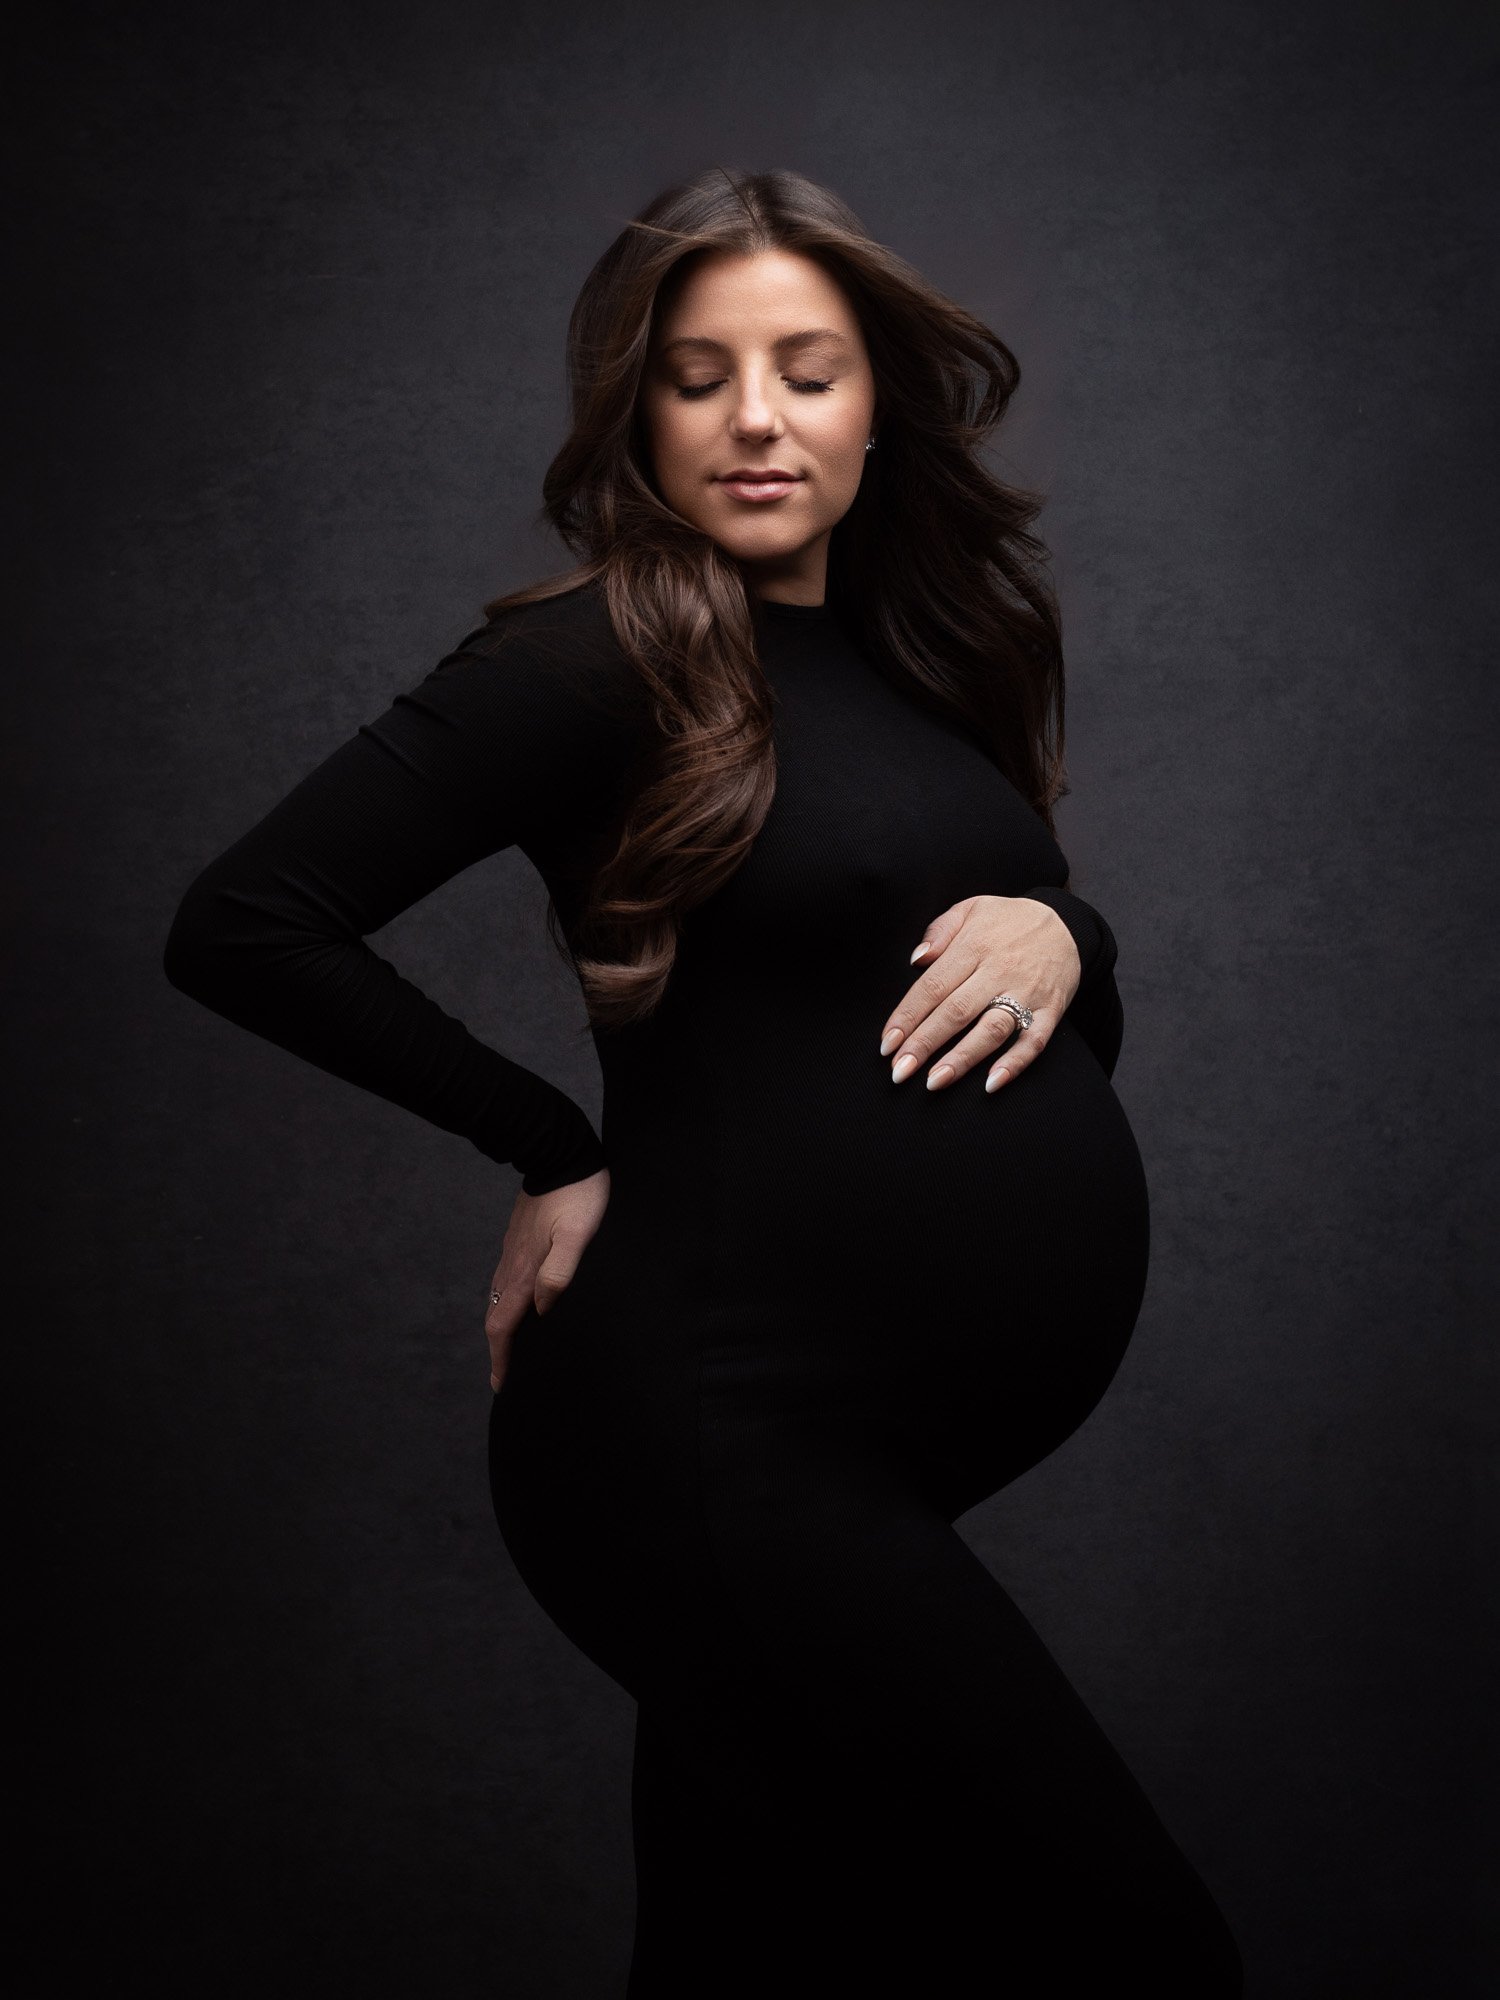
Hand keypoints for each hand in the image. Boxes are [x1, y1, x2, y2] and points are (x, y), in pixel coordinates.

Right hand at [484, 1166, 610, 1391]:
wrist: (560, 1153)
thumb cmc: (579, 1195)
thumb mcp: (577, 1235)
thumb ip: (559, 1272)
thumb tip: (544, 1309)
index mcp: (524, 1270)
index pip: (504, 1324)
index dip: (502, 1358)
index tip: (502, 1384)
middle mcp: (512, 1264)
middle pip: (496, 1316)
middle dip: (498, 1349)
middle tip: (503, 1376)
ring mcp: (513, 1250)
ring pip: (499, 1298)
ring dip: (502, 1326)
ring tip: (510, 1347)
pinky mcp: (518, 1238)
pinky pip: (506, 1279)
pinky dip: (508, 1302)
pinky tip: (521, 1302)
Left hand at [878, 895, 1080, 1093]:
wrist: (1067, 923)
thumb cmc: (1008, 920)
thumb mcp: (971, 908)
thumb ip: (940, 931)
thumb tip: (915, 960)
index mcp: (974, 946)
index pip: (933, 986)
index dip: (907, 1017)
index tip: (887, 1044)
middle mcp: (999, 970)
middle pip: (956, 1012)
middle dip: (925, 1044)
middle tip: (899, 1072)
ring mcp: (1027, 992)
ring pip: (992, 1030)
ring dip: (962, 1059)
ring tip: (935, 1082)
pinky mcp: (1052, 1009)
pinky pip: (1034, 1041)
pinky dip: (1014, 1064)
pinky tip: (991, 1084)